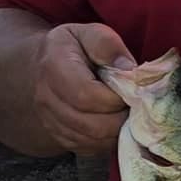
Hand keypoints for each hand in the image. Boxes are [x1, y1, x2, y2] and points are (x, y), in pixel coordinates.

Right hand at [32, 22, 135, 154]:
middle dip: (121, 118)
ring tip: (128, 114)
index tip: (132, 91)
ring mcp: (51, 121)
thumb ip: (107, 45)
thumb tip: (129, 69)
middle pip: (91, 124)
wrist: (44, 66)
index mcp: (54, 67)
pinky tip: (117, 123)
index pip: (86, 95)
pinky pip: (89, 148)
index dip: (115, 98)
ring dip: (117, 131)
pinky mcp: (60, 136)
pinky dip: (109, 141)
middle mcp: (46, 98)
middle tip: (136, 106)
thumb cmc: (74, 47)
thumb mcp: (88, 33)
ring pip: (91, 140)